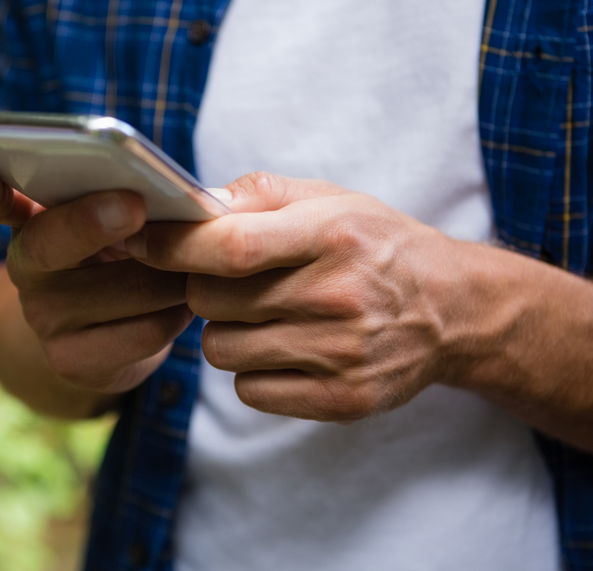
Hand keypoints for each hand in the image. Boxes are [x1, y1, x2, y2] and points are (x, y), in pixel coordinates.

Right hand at [0, 162, 193, 393]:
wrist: (103, 343)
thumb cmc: (118, 260)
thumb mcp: (110, 225)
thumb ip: (120, 196)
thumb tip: (175, 194)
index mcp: (32, 221)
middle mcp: (26, 270)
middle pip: (53, 241)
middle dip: (94, 221)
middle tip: (134, 204)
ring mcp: (44, 320)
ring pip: (123, 287)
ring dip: (172, 271)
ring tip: (198, 259)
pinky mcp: (73, 362)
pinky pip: (146, 330)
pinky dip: (178, 313)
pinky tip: (185, 302)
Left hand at [125, 172, 458, 421]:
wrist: (452, 310)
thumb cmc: (376, 244)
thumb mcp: (330, 199)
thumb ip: (258, 194)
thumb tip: (191, 204)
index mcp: (331, 236)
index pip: (231, 246)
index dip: (173, 246)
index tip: (140, 242)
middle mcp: (337, 296)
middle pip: (212, 301)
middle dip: (203, 287)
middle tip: (232, 280)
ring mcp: (341, 354)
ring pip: (222, 350)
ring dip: (227, 331)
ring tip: (265, 314)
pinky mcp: (342, 398)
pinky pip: (249, 390)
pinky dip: (252, 371)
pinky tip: (285, 348)